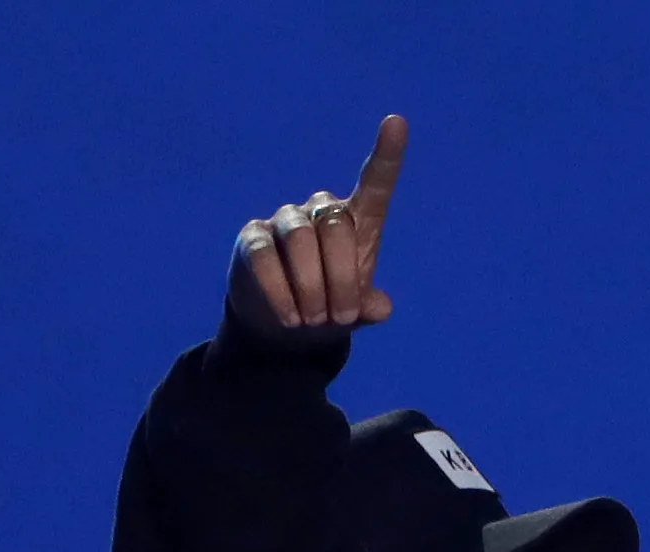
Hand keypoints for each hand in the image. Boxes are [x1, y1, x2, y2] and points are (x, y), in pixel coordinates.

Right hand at [228, 113, 404, 341]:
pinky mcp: (253, 238)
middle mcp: (320, 211)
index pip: (374, 184)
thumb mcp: (357, 312)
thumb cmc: (331, 309)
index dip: (386, 156)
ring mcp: (284, 221)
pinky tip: (290, 317)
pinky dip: (280, 291)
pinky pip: (265, 256)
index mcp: (356, 222)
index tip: (397, 123)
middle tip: (340, 317)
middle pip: (335, 226)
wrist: (287, 331)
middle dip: (340, 279)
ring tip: (313, 321)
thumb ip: (371, 307)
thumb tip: (379, 306)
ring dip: (311, 287)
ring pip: (299, 238)